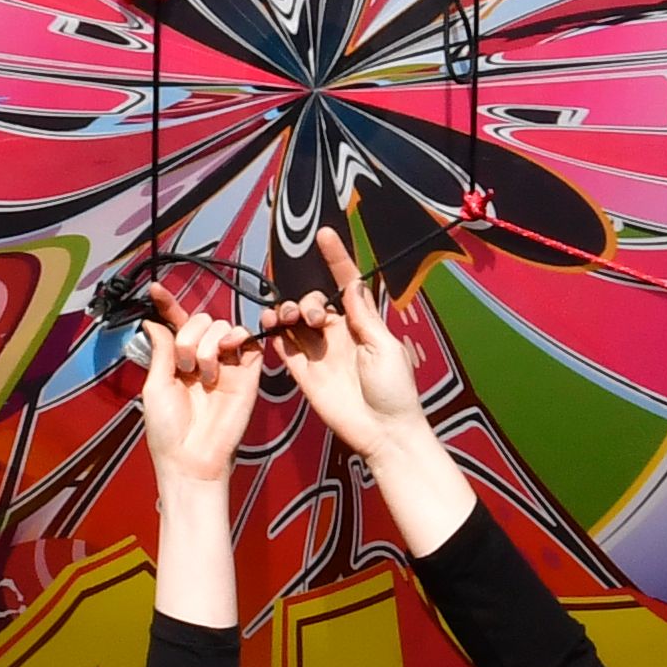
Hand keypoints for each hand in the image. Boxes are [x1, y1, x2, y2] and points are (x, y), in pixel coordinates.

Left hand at [139, 307, 267, 488]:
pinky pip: (249, 341)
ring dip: (209, 344)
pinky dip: (238, 337)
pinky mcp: (247, 374)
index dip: (166, 305)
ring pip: (221, 327)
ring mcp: (226, 365)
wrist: (193, 458)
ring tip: (204, 374)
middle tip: (185, 365)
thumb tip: (152, 320)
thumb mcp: (155, 386)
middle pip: (200, 320)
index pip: (175, 324)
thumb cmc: (168, 430)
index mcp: (177, 360)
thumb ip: (161, 350)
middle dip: (190, 335)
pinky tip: (227, 351)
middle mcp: (202, 358)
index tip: (154, 289)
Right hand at [268, 249, 484, 555]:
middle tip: (313, 316)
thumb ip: (363, 317)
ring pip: (294, 321)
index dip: (335, 259)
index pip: (344, 283)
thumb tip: (353, 284)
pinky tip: (271, 329)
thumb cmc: (395, 390)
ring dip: (287, 312)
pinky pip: (284, 348)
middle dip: (307, 300)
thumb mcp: (384, 347)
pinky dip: (275, 335)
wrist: (384, 432)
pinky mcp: (304, 373)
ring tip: (285, 318)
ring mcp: (319, 353)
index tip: (325, 235)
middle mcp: (338, 334)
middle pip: (312, 301)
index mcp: (361, 324)